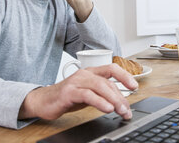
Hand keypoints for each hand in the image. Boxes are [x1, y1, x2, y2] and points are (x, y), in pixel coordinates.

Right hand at [19, 64, 138, 120]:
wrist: (43, 100)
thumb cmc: (67, 96)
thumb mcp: (88, 94)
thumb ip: (103, 95)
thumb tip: (122, 103)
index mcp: (91, 72)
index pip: (111, 69)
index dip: (125, 76)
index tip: (135, 86)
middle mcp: (84, 74)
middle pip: (108, 82)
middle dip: (120, 97)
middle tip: (127, 110)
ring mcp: (76, 82)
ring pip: (100, 86)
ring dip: (113, 99)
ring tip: (120, 110)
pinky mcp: (69, 92)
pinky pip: (88, 95)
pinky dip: (99, 102)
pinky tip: (107, 108)